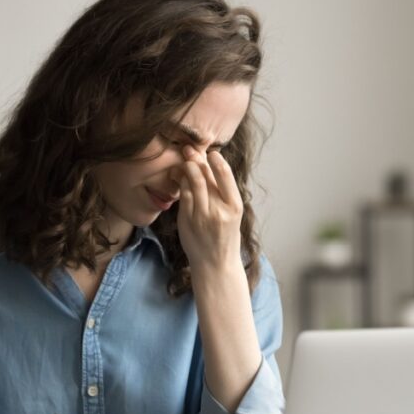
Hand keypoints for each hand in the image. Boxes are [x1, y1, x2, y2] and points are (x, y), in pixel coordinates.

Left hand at [176, 145, 243, 271]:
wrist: (215, 265)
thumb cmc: (224, 236)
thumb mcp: (231, 214)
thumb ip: (222, 192)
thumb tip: (210, 164)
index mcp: (234, 206)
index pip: (225, 175)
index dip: (216, 160)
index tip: (211, 152)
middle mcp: (219, 210)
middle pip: (206, 175)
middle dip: (197, 158)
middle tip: (189, 148)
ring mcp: (202, 215)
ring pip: (193, 182)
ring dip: (187, 167)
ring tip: (184, 159)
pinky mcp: (187, 220)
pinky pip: (183, 195)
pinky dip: (180, 182)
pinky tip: (178, 176)